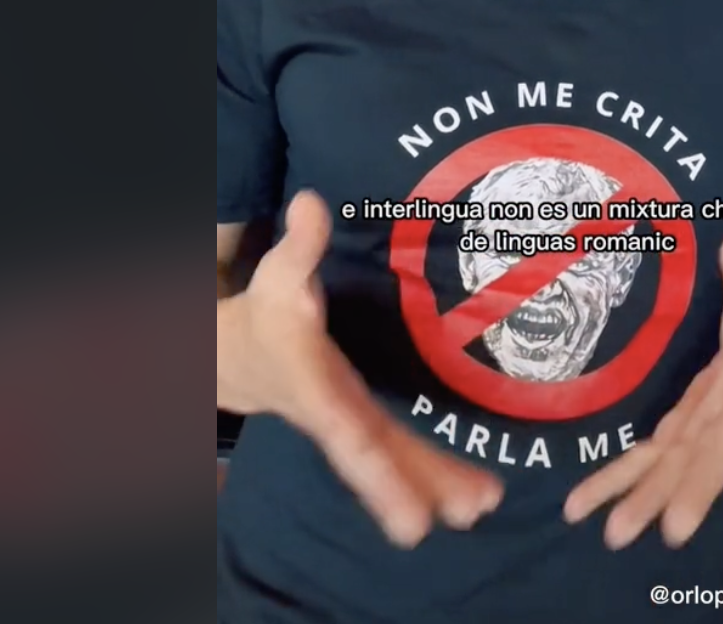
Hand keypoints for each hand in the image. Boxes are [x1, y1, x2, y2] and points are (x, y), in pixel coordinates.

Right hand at [218, 190, 502, 545]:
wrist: (237, 358)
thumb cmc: (267, 313)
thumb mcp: (276, 276)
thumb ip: (299, 245)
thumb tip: (310, 200)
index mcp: (314, 387)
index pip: (343, 427)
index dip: (369, 459)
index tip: (389, 483)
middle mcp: (335, 417)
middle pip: (373, 459)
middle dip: (405, 488)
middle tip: (443, 521)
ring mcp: (353, 427)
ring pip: (395, 463)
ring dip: (436, 485)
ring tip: (485, 505)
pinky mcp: (367, 427)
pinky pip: (403, 455)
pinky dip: (437, 475)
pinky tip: (479, 494)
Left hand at [562, 220, 722, 548]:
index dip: (719, 437)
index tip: (716, 448)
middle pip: (699, 458)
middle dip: (671, 493)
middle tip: (638, 531)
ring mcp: (704, 432)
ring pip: (672, 470)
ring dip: (640, 500)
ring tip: (609, 536)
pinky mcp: (685, 436)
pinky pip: (652, 465)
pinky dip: (619, 485)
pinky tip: (583, 509)